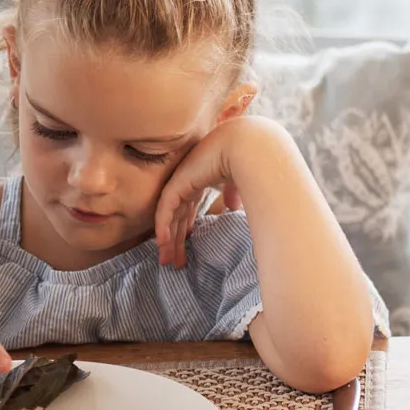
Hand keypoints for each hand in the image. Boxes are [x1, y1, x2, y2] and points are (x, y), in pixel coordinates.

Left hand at [156, 116, 278, 267]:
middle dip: (176, 240)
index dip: (187, 228)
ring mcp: (180, 183)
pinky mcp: (176, 185)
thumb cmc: (247, 161)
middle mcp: (188, 182)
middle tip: (173, 262)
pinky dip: (163, 229)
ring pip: (168, 218)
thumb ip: (232, 194)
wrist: (245, 147)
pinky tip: (163, 244)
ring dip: (168, 241)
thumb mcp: (238, 183)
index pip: (189, 208)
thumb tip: (234, 208)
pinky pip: (164, 212)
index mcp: (201, 180)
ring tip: (166, 261)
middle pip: (177, 217)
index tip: (188, 246)